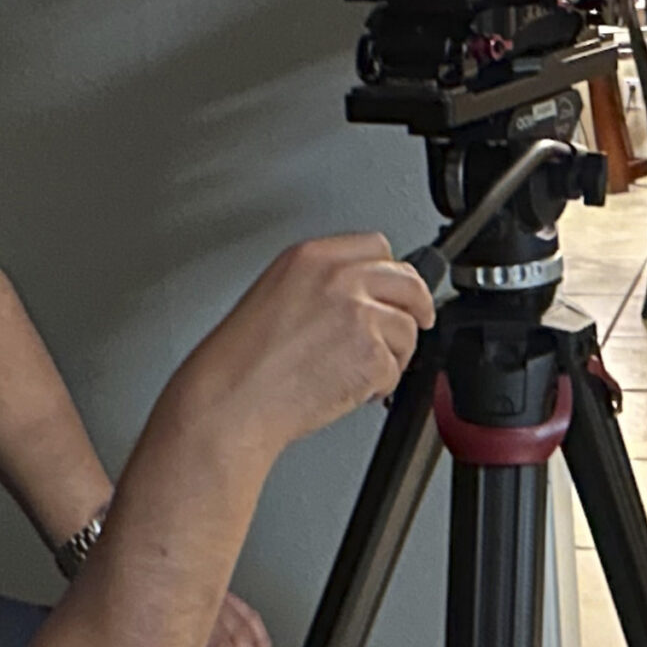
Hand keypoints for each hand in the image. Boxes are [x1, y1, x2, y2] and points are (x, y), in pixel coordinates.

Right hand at [176, 234, 435, 457]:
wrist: (231, 399)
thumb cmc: (242, 361)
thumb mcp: (277, 293)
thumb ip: (324, 282)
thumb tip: (363, 294)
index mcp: (312, 257)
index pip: (377, 247)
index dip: (391, 272)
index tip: (394, 289)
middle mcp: (340, 278)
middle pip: (408, 282)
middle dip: (414, 307)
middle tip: (413, 323)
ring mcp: (360, 315)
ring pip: (407, 329)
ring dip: (393, 354)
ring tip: (357, 370)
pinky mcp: (372, 354)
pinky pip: (397, 370)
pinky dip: (380, 386)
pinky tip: (349, 388)